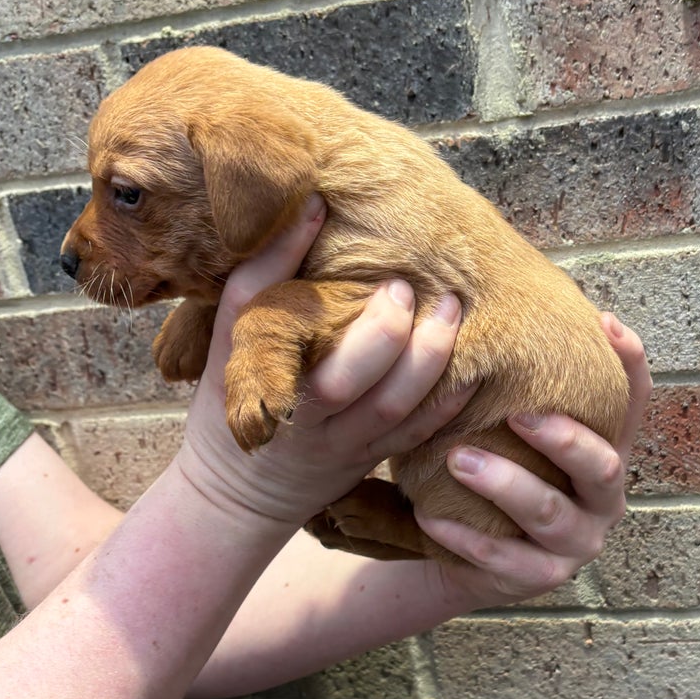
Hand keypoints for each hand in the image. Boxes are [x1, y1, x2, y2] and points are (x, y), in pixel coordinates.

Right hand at [177, 196, 470, 527]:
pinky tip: (471, 365)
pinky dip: (446, 402)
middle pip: (348, 378)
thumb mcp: (229, 343)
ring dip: (430, 357)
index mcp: (262, 376)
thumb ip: (262, 276)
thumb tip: (310, 204)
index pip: (280, 325)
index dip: (306, 281)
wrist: (238, 494)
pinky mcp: (370, 462)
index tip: (338, 231)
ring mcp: (343, 445)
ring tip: (451, 308)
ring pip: (393, 408)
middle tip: (405, 287)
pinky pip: (415, 435)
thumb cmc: (231, 403)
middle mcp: (305, 417)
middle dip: (386, 330)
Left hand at [416, 314, 651, 604]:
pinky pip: (504, 558)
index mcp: (605, 454)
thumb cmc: (490, 471)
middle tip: (518, 413)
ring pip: (549, 512)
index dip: (631, 366)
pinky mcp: (538, 579)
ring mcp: (575, 544)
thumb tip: (489, 302)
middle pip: (603, 466)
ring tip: (457, 459)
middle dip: (563, 438)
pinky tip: (431, 517)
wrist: (460, 553)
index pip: (634, 404)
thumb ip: (519, 385)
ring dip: (504, 483)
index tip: (606, 323)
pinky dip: (466, 537)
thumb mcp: (508, 429)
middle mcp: (602, 500)